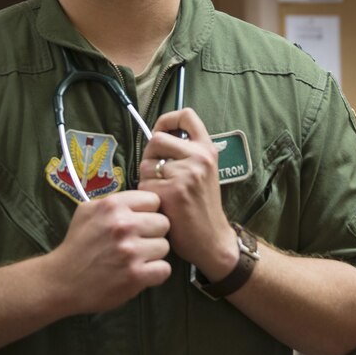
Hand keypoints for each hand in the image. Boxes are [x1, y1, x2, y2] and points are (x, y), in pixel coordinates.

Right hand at [44, 190, 171, 314]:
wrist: (61, 281)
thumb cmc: (77, 244)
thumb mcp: (87, 211)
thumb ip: (115, 202)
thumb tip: (142, 198)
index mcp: (112, 206)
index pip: (154, 200)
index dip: (148, 212)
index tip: (139, 222)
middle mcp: (123, 225)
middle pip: (164, 223)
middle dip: (153, 233)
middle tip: (137, 243)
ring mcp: (130, 251)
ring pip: (165, 246)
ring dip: (153, 254)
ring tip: (135, 259)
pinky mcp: (135, 275)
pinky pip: (164, 269)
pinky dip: (155, 274)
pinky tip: (140, 273)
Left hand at [137, 108, 238, 280]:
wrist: (211, 239)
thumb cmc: (202, 206)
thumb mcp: (204, 171)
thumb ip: (187, 153)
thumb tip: (157, 137)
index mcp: (207, 149)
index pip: (186, 115)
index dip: (168, 119)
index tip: (163, 130)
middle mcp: (199, 157)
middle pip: (157, 139)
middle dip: (151, 155)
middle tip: (160, 174)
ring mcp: (185, 174)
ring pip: (146, 163)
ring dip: (147, 178)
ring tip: (163, 192)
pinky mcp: (171, 191)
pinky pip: (143, 184)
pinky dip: (147, 196)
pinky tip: (162, 205)